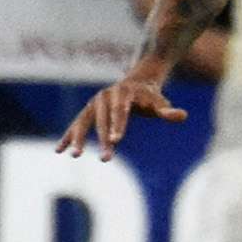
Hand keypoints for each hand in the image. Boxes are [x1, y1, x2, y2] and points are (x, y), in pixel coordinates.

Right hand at [55, 76, 188, 161]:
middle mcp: (105, 96)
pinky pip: (76, 124)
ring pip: (84, 121)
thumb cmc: (151, 97)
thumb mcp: (160, 102)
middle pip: (102, 119)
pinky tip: (59, 150)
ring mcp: (94, 103)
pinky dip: (68, 136)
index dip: (118, 125)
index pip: (121, 111)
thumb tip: (182, 116)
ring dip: (79, 138)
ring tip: (75, 156)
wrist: (137, 83)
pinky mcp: (88, 110)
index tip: (116, 141)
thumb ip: (168, 111)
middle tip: (105, 159)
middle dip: (103, 139)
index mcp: (123, 93)